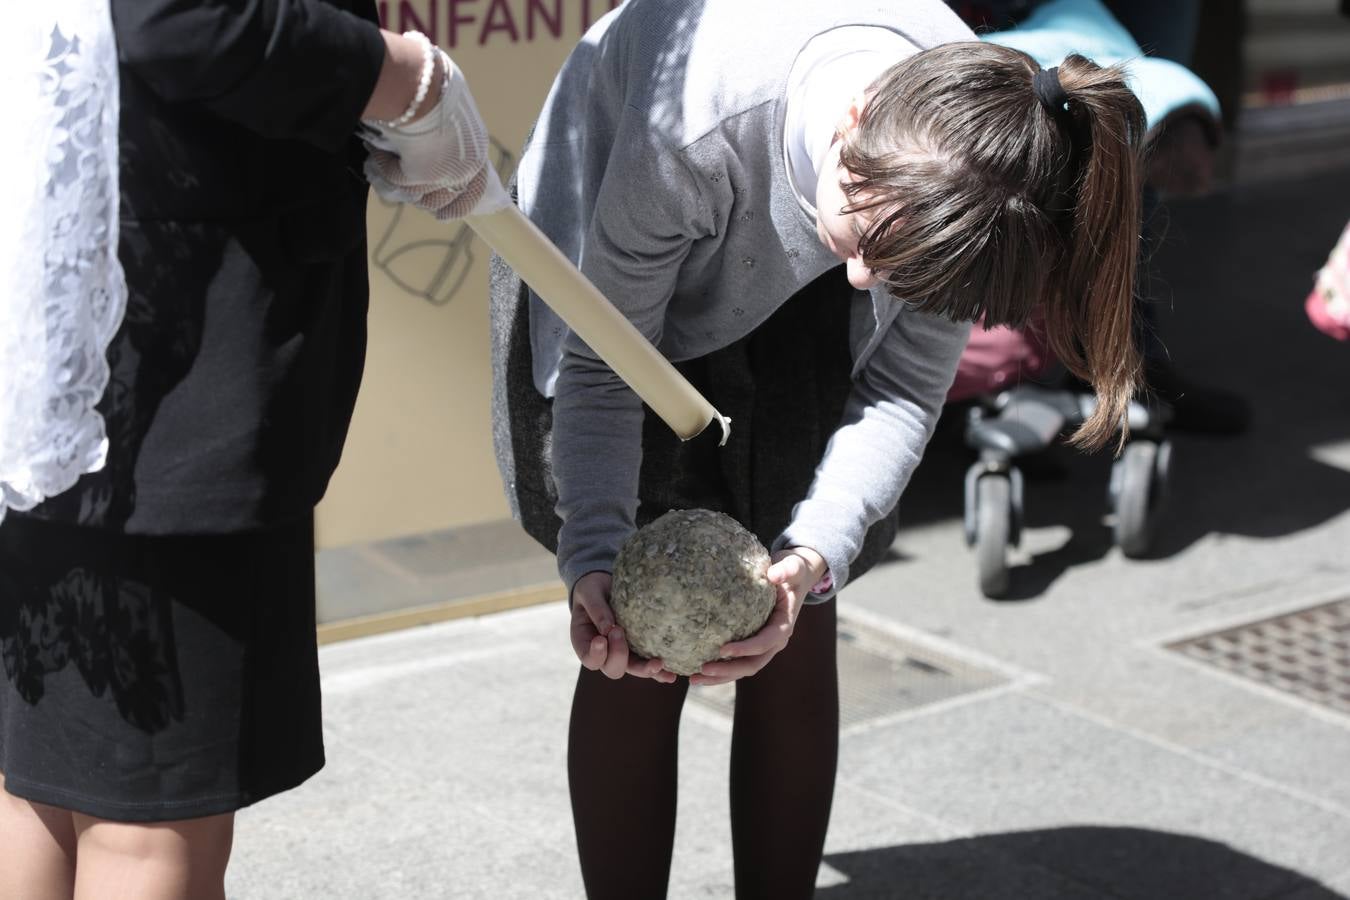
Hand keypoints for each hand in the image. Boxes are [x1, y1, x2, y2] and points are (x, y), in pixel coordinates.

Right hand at [363, 50, 505, 219]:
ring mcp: (444, 175)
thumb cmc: (429, 84)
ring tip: (388, 153)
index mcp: (476, 149)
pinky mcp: (421, 177)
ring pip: (416, 195)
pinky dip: (384, 165)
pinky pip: (396, 180)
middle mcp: (465, 168)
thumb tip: (429, 136)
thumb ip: (445, 129)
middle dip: (420, 195)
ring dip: (400, 177)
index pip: (475, 189)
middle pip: (441, 200)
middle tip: (403, 183)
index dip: (458, 206)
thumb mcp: (446, 108)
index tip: (442, 216)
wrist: (417, 83)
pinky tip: (379, 147)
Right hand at [570, 571, 676, 682]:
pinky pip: (648, 662)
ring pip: (634, 669)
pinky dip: (659, 670)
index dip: (596, 654)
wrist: (606, 586)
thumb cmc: (592, 589)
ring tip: (659, 665)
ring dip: (646, 670)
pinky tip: (671, 673)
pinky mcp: (640, 648)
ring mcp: (624, 653)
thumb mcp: (589, 593)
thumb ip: (596, 609)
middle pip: (613, 668)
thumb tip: (609, 628)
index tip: (601, 639)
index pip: (589, 659)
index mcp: (585, 643)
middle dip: (619, 655)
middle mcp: (605, 653)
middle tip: (619, 632)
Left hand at [689, 546, 825, 686]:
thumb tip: (774, 575)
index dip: (745, 649)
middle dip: (727, 671)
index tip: (722, 649)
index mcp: (784, 626)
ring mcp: (765, 646)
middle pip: (752, 664)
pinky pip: (738, 661)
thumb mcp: (792, 567)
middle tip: (702, 670)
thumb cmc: (792, 572)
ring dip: (720, 676)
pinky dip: (720, 669)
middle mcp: (775, 642)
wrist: (796, 578)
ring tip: (694, 678)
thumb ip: (785, 570)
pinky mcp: (754, 645)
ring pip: (743, 668)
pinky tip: (697, 669)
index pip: (765, 643)